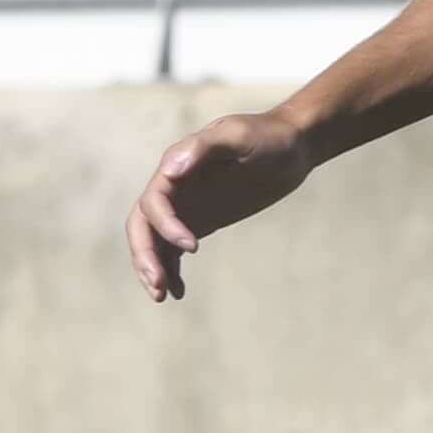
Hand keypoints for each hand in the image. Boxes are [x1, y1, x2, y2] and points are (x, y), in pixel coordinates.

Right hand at [128, 110, 312, 302]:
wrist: (290, 146)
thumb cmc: (267, 137)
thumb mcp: (239, 136)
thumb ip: (205, 147)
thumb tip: (170, 171)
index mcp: (177, 164)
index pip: (154, 201)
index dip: (166, 226)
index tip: (194, 247)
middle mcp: (173, 187)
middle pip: (142, 225)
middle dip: (145, 255)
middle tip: (158, 285)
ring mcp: (184, 206)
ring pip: (152, 241)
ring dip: (152, 268)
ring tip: (164, 296)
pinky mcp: (197, 221)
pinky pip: (172, 249)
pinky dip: (171, 270)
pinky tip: (179, 292)